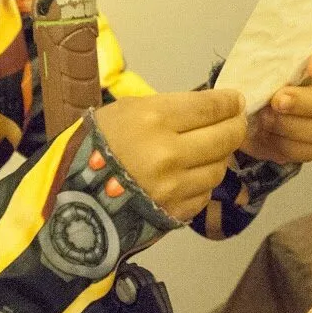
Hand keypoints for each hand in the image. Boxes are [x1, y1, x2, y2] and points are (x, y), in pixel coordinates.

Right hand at [93, 89, 247, 221]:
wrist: (76, 189)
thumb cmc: (102, 141)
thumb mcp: (129, 109)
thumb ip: (172, 106)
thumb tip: (215, 106)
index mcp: (155, 119)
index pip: (212, 106)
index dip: (230, 102)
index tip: (235, 101)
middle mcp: (169, 153)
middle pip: (225, 137)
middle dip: (235, 126)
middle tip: (234, 122)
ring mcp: (174, 186)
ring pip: (220, 167)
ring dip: (219, 157)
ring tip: (208, 150)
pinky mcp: (175, 211)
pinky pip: (205, 193)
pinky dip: (202, 182)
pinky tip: (189, 175)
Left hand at [240, 37, 311, 164]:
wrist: (238, 111)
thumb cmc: (250, 78)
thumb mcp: (253, 61)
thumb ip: (263, 57)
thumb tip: (262, 63)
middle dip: (307, 101)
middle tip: (278, 101)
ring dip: (292, 125)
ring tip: (264, 118)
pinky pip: (310, 150)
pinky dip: (285, 145)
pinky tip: (266, 134)